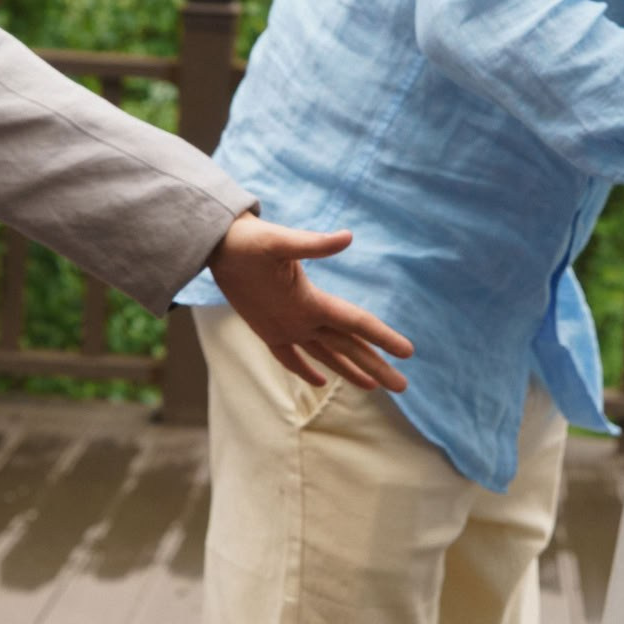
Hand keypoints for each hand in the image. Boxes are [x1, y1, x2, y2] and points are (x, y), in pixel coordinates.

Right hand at [207, 213, 415, 392]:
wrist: (214, 249)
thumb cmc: (250, 241)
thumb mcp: (282, 239)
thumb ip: (316, 243)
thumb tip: (347, 236)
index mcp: (308, 304)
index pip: (355, 324)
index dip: (384, 337)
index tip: (408, 353)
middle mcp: (298, 324)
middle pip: (346, 348)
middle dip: (375, 366)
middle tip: (403, 385)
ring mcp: (281, 331)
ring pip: (323, 356)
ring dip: (349, 370)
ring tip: (373, 387)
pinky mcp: (266, 330)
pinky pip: (291, 358)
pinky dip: (307, 369)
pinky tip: (321, 381)